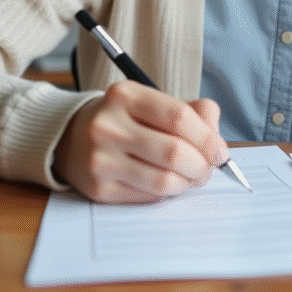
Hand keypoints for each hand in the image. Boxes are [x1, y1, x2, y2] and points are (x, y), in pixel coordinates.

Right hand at [53, 80, 228, 202]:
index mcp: (125, 95)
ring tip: (190, 177)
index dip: (208, 138)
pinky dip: (167, 193)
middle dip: (202, 165)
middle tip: (207, 169)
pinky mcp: (98, 188)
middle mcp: (108, 125)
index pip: (179, 117)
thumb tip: (218, 144)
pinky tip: (166, 183)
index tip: (220, 152)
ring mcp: (100, 159)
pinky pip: (149, 196)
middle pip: (174, 152)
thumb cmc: (125, 120)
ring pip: (164, 180)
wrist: (71, 139)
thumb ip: (193, 113)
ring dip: (187, 183)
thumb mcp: (153, 103)